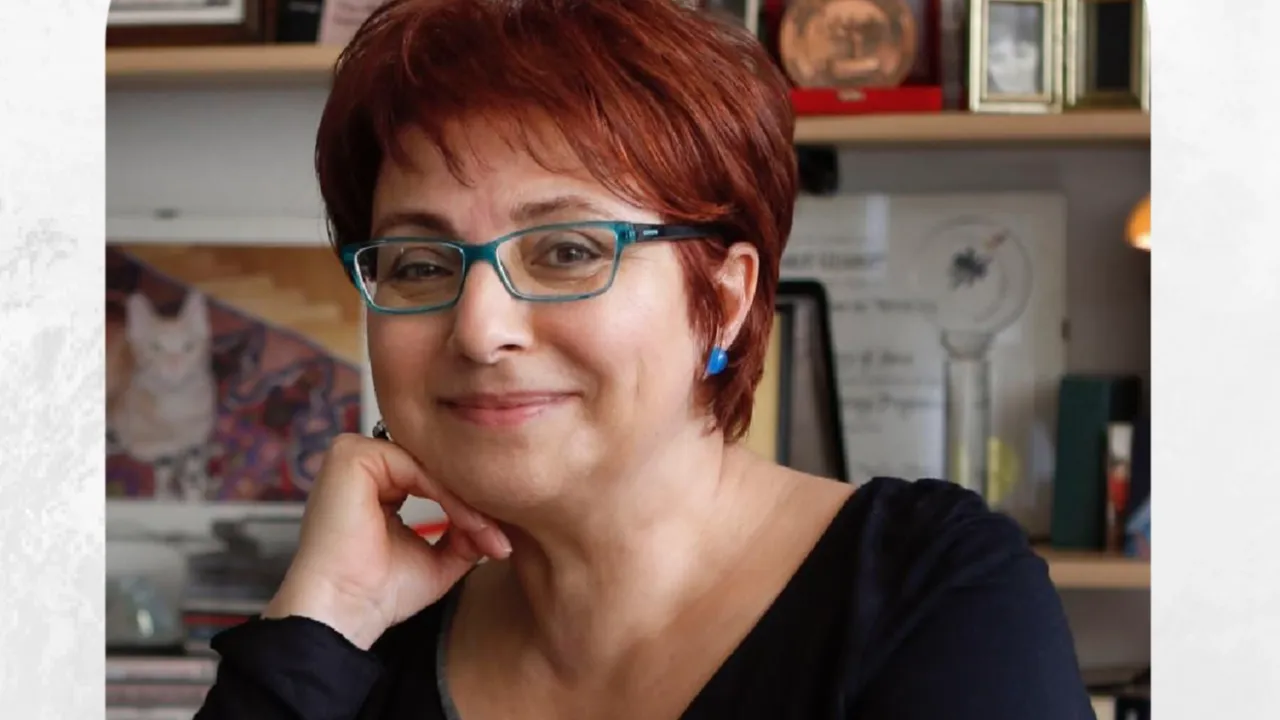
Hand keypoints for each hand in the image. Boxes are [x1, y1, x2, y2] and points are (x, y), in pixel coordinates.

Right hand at [263, 433, 510, 648]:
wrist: (343, 613)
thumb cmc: (378, 594)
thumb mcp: (439, 558)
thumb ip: (465, 532)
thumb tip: (495, 521)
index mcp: (377, 485)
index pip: (436, 479)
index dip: (470, 507)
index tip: (501, 542)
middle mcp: (363, 464)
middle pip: (435, 470)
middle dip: (474, 506)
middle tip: (500, 542)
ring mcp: (353, 455)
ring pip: (431, 468)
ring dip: (465, 503)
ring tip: (487, 536)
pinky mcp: (350, 456)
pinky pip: (417, 467)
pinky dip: (447, 496)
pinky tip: (467, 524)